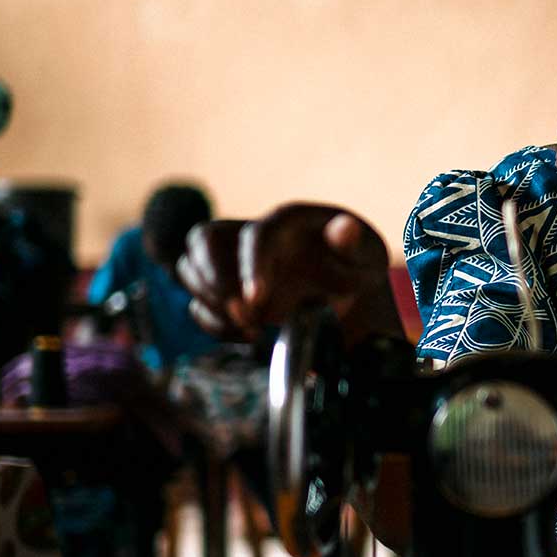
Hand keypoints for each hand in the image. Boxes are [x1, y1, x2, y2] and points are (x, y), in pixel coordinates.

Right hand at [175, 203, 400, 344]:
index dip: (251, 265)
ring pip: (190, 268)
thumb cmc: (356, 264)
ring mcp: (234, 264)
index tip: (258, 300)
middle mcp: (252, 237)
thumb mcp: (366, 254)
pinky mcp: (227, 291)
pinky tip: (248, 334)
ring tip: (249, 326)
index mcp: (287, 222)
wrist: (347, 286)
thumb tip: (343, 229)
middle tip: (244, 313)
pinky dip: (214, 322)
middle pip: (203, 239)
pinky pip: (199, 303)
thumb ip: (354, 243)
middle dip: (212, 277)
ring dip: (209, 302)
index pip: (256, 235)